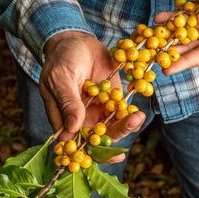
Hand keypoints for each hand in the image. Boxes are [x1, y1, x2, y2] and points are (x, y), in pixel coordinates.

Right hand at [40, 31, 145, 161]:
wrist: (77, 42)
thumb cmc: (62, 59)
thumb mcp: (61, 78)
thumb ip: (67, 102)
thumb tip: (72, 129)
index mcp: (63, 118)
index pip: (73, 144)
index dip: (89, 153)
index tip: (107, 154)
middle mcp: (80, 119)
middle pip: (96, 139)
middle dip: (113, 137)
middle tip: (128, 125)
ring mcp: (96, 111)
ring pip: (111, 128)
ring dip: (125, 126)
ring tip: (137, 117)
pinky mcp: (110, 100)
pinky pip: (120, 113)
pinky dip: (129, 115)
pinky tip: (137, 113)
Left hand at [154, 0, 198, 74]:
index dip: (183, 64)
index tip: (166, 71)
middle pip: (186, 46)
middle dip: (168, 50)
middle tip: (150, 55)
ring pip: (182, 31)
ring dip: (166, 33)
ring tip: (150, 35)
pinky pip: (185, 16)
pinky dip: (173, 16)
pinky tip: (160, 18)